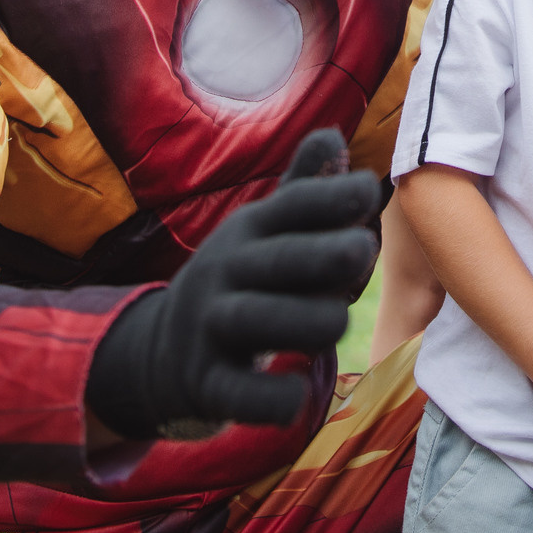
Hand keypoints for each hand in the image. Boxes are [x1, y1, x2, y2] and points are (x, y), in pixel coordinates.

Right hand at [85, 129, 379, 437]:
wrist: (165, 351)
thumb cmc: (244, 280)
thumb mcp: (265, 231)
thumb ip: (303, 189)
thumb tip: (335, 136)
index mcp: (249, 230)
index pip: (291, 206)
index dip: (331, 197)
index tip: (368, 194)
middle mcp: (227, 272)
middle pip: (281, 260)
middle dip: (328, 254)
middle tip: (364, 254)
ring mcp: (212, 328)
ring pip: (264, 321)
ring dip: (312, 322)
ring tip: (336, 323)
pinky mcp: (207, 383)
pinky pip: (242, 392)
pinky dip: (275, 396)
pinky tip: (300, 392)